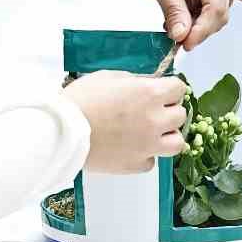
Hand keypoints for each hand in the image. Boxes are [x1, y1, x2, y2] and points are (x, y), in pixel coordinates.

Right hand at [66, 72, 188, 172]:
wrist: (62, 132)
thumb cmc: (80, 101)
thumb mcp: (108, 77)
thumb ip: (133, 81)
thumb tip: (143, 85)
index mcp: (149, 94)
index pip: (180, 88)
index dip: (170, 89)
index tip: (163, 92)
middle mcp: (154, 120)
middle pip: (180, 115)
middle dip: (168, 111)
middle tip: (152, 112)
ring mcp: (148, 145)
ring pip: (177, 143)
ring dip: (167, 136)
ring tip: (151, 133)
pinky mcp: (136, 164)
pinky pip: (152, 161)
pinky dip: (145, 155)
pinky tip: (131, 148)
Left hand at [123, 0, 230, 49]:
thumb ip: (176, 13)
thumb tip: (183, 36)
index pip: (218, 7)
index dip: (203, 29)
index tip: (187, 43)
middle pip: (217, 14)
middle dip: (199, 30)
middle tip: (179, 42)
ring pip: (207, 16)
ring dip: (191, 27)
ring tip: (172, 32)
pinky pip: (195, 12)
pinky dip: (185, 21)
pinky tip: (171, 23)